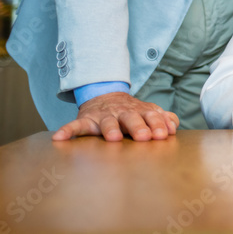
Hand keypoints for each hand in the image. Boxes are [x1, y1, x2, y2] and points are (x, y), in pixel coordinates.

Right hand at [52, 92, 179, 141]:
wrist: (105, 95)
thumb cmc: (130, 110)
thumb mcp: (148, 111)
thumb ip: (162, 118)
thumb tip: (173, 126)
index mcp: (139, 111)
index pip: (150, 116)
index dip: (157, 125)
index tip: (162, 135)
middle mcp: (122, 113)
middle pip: (131, 118)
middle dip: (138, 127)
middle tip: (144, 137)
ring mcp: (103, 116)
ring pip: (107, 122)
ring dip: (110, 129)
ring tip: (112, 138)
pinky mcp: (85, 120)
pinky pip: (74, 126)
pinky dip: (66, 131)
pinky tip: (59, 138)